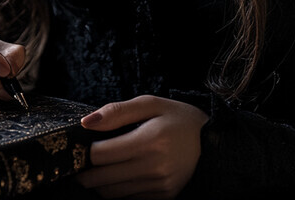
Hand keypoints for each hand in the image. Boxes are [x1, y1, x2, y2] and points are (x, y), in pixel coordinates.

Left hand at [76, 95, 208, 198]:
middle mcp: (154, 167)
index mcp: (149, 140)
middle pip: (102, 178)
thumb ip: (117, 112)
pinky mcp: (163, 197)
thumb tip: (87, 122)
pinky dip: (117, 190)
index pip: (101, 154)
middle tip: (81, 162)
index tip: (83, 144)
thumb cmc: (178, 119)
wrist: (212, 141)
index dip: (86, 150)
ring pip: (112, 193)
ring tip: (98, 168)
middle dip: (86, 171)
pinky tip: (119, 175)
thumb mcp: (151, 104)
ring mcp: (159, 186)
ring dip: (99, 183)